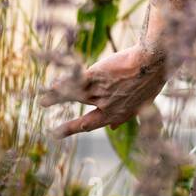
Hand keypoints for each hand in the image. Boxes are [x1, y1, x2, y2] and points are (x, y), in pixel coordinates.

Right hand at [40, 43, 167, 138]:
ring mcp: (101, 91)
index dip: (81, 128)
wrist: (154, 61)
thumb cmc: (152, 78)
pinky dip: (63, 84)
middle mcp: (107, 105)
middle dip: (69, 127)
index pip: (95, 124)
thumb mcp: (143, 101)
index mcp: (118, 113)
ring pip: (75, 97)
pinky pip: (76, 81)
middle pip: (83, 117)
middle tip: (55, 134)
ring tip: (42, 102)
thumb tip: (115, 127)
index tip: (69, 132)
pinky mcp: (97, 75)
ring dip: (56, 99)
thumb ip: (127, 114)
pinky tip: (52, 84)